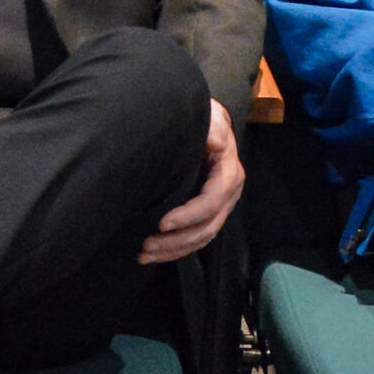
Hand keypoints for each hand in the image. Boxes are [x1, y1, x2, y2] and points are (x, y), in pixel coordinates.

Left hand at [142, 100, 243, 263]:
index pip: (212, 202)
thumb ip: (213, 129)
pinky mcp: (206, 214)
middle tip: (146, 244)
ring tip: (144, 254)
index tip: (162, 223)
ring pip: (200, 238)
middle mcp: (227, 195)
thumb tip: (216, 143)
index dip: (188, 216)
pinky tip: (152, 254)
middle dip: (176, 240)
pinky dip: (174, 250)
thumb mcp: (211, 119)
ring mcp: (219, 207)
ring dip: (173, 250)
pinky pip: (194, 238)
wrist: (207, 124)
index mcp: (229, 174)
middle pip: (206, 228)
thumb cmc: (206, 121)